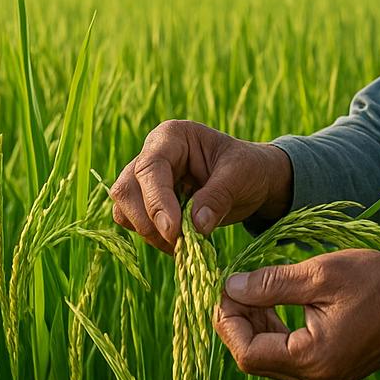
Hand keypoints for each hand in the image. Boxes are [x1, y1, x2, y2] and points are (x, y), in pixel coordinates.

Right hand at [110, 120, 292, 253]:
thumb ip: (218, 197)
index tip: (173, 231)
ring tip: (185, 243)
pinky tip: (181, 243)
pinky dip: (154, 239)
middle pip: (127, 190)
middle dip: (149, 222)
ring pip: (125, 210)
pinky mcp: (148, 202)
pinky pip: (135, 223)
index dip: (157, 201)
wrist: (254, 179)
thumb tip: (196, 226)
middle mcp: (152, 154)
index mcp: (173, 136)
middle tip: (180, 243)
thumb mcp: (241, 175)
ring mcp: (146, 179)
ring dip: (150, 234)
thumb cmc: (248, 167)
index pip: (150, 168)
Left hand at [214, 248, 379, 379]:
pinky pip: (288, 359)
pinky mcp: (329, 375)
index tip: (226, 286)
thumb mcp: (323, 273)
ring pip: (269, 359)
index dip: (228, 320)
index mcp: (313, 360)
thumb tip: (231, 287)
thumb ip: (273, 283)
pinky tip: (275, 304)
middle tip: (235, 283)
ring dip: (255, 326)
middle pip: (255, 359)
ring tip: (253, 289)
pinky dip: (276, 332)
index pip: (248, 351)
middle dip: (239, 321)